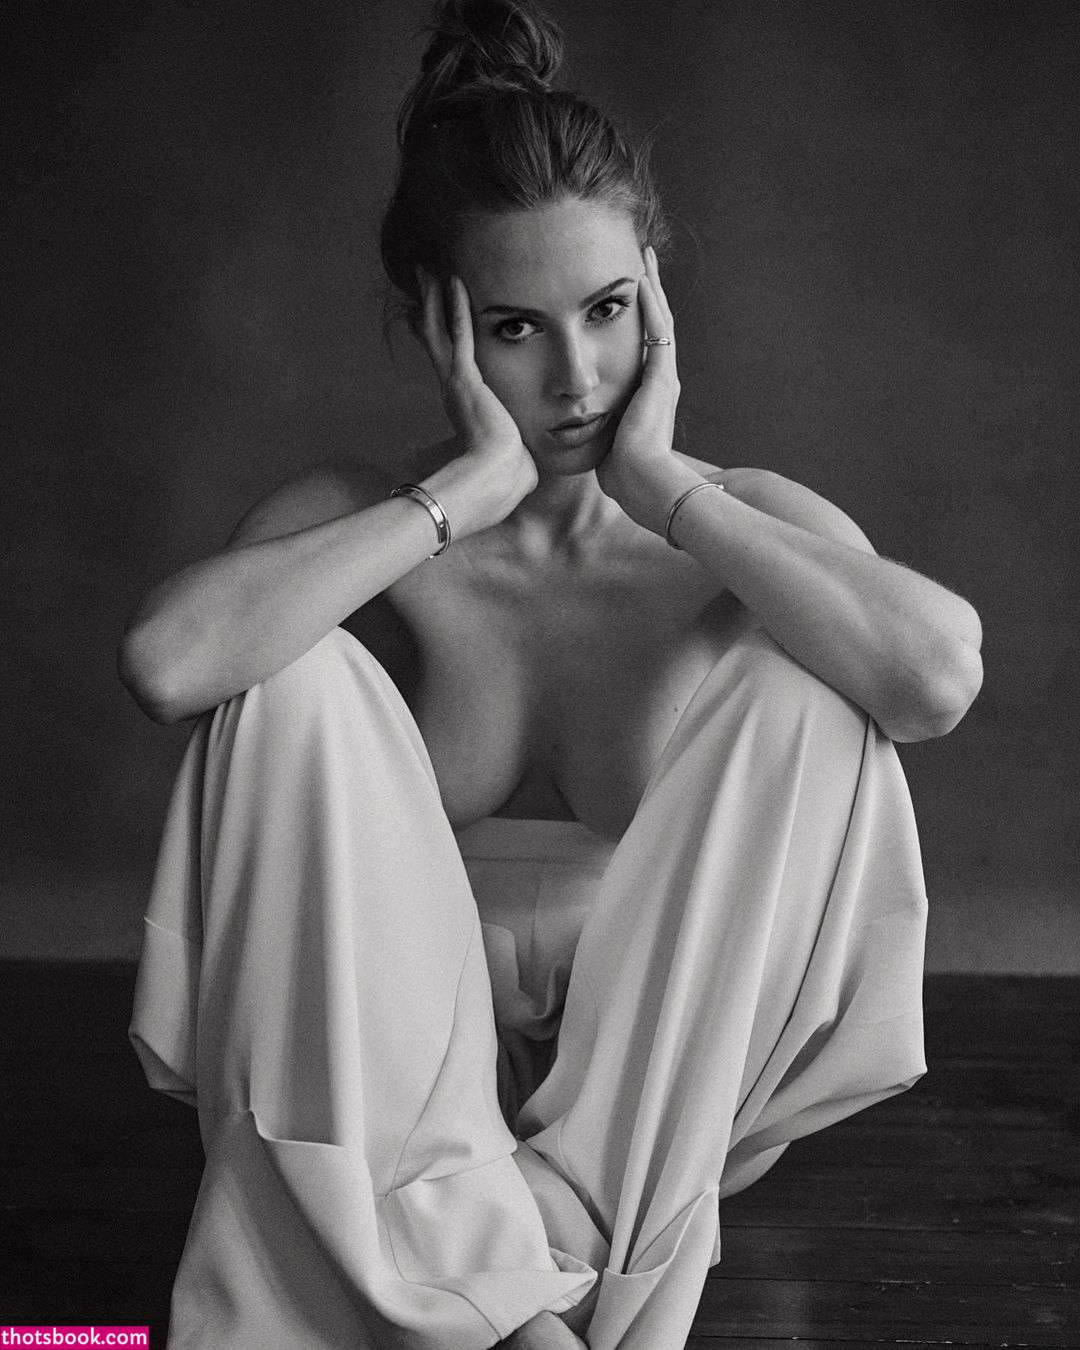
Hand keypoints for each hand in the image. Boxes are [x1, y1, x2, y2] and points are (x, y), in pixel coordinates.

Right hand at [415, 268, 537, 537]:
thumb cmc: (506, 480)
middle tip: (425, 277)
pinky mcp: (466, 381)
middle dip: (431, 306)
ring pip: (440, 331)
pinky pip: (459, 336)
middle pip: (437, 338)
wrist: (495, 484)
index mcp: (467, 407)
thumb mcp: (514, 460)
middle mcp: (455, 391)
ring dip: (436, 298)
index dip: (444, 335)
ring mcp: (458, 384)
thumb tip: (531, 470)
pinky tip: (452, 281)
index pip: (453, 361)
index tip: (436, 314)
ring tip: (430, 268)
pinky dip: (454, 308)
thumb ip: (518, 456)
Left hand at [595, 247, 697, 533]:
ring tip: (644, 259)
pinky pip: (658, 333)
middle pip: (658, 327)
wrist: (643, 484)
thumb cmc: (625, 475)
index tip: (630, 296)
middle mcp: (663, 383)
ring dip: (653, 289)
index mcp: (651, 398)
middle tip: (643, 262)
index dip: (640, 321)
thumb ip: (603, 432)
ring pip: (661, 322)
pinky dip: (651, 306)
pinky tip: (642, 281)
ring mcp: (665, 379)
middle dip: (651, 295)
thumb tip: (583, 433)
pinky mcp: (661, 379)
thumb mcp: (611, 446)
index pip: (646, 349)